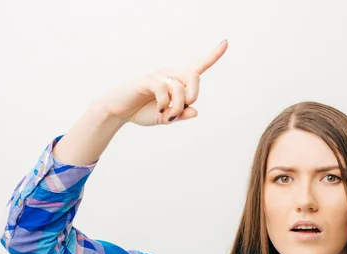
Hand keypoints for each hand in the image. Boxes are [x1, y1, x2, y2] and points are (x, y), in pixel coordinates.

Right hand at [94, 40, 227, 125]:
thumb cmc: (144, 111)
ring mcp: (158, 75)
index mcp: (178, 81)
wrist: (120, 111)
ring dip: (178, 106)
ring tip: (169, 115)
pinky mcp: (147, 80)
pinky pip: (163, 90)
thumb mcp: (167, 117)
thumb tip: (195, 111)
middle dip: (194, 94)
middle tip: (184, 108)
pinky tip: (159, 111)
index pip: (199, 66)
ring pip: (179, 87)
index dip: (213, 55)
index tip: (226, 43)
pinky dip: (164, 104)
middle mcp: (170, 74)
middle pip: (194, 76)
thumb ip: (181, 114)